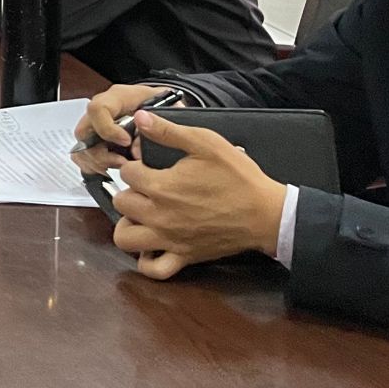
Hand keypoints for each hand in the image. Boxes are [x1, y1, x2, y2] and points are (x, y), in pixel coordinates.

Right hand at [71, 84, 177, 171]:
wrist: (160, 108)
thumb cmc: (162, 105)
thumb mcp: (168, 109)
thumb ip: (156, 127)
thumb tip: (137, 150)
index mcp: (118, 97)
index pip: (98, 109)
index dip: (108, 129)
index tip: (126, 142)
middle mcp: (102, 110)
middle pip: (84, 131)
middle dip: (102, 153)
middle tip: (123, 162)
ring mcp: (95, 125)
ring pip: (82, 147)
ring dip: (99, 162)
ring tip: (121, 166)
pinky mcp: (95, 139)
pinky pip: (83, 156)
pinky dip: (94, 166)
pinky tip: (111, 168)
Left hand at [109, 109, 289, 279]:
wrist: (267, 214)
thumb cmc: (239, 177)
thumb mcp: (206, 143)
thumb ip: (169, 131)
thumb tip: (141, 118)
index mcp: (161, 186)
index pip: (126, 173)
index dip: (134, 165)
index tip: (147, 164)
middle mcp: (159, 216)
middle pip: (121, 203)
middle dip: (129, 191)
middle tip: (145, 188)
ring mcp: (170, 240)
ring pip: (126, 239)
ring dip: (128, 224)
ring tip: (142, 214)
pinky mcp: (185, 257)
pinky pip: (153, 269)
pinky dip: (146, 261)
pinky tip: (152, 244)